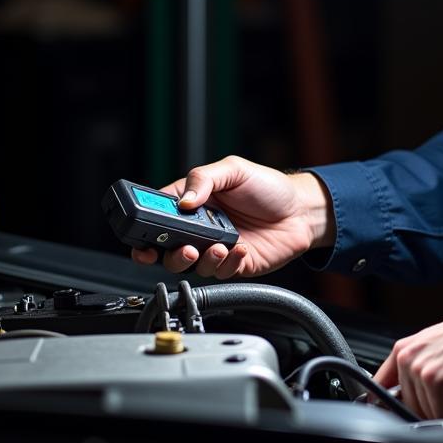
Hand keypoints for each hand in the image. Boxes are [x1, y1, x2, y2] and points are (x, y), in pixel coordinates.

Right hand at [130, 158, 334, 279]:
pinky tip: (240, 250)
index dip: (144, 228)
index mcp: (194, 202)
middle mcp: (200, 228)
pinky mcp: (233, 265)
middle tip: (183, 247)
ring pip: (191, 266)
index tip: (141, 235)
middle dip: (168, 253)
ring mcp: (215, 248)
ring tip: (217, 247)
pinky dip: (227, 264)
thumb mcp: (234, 169)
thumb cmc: (268, 187)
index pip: (158, 215)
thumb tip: (183, 200)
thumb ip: (204, 178)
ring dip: (200, 260)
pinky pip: (220, 273)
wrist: (301, 210)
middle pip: (166, 248)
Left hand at [372, 291, 442, 419]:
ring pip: (427, 415)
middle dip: (436, 412)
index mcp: (404, 350)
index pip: (380, 389)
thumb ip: (419, 374)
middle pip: (409, 408)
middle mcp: (407, 357)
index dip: (393, 408)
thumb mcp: (437, 351)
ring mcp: (420, 369)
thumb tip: (411, 403)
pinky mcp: (436, 380)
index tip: (404, 417)